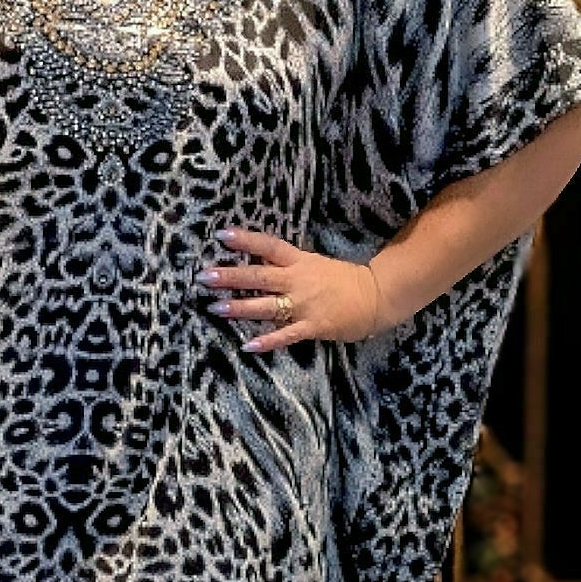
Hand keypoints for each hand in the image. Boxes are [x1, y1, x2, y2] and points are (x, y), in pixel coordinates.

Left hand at [196, 226, 384, 351]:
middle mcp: (298, 281)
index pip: (269, 247)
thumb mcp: (315, 264)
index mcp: (300, 262)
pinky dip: (267, 341)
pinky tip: (248, 346)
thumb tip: (258, 262)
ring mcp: (304, 305)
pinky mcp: (312, 326)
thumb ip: (288, 266)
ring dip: (239, 308)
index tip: (221, 235)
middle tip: (204, 276)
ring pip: (266, 306)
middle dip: (230, 277)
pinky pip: (286, 335)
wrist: (377, 296)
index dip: (246, 240)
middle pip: (259, 277)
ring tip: (215, 308)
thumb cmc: (344, 280)